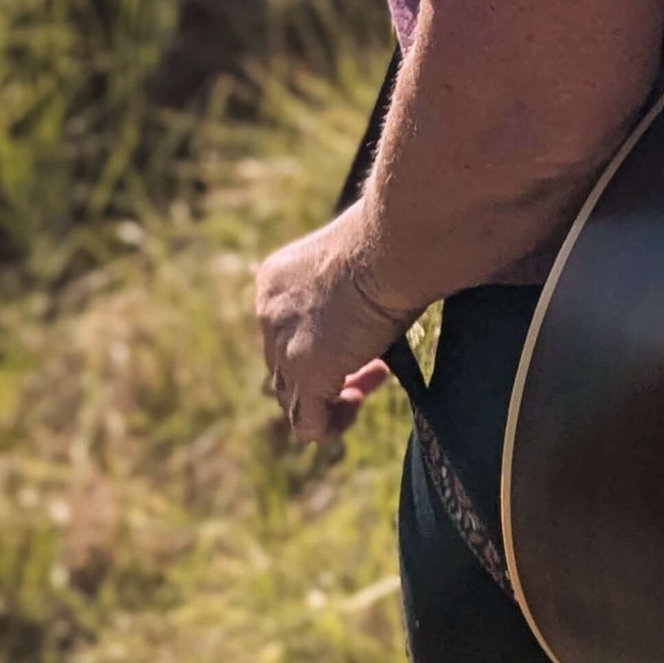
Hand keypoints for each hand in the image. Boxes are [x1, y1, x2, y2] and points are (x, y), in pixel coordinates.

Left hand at [254, 208, 410, 443]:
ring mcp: (283, 347)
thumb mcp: (352, 259)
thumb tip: (364, 312)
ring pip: (292, 396)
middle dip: (330, 367)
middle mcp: (269, 314)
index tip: (362, 333)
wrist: (394, 243)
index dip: (323, 339)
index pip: (286, 330)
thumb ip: (344, 288)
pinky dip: (333, 422)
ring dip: (332, 393)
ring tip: (374, 375)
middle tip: (375, 359)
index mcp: (275, 282)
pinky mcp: (307, 374)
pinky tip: (358, 401)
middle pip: (286, 363)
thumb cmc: (391, 238)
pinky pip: (308, 424)